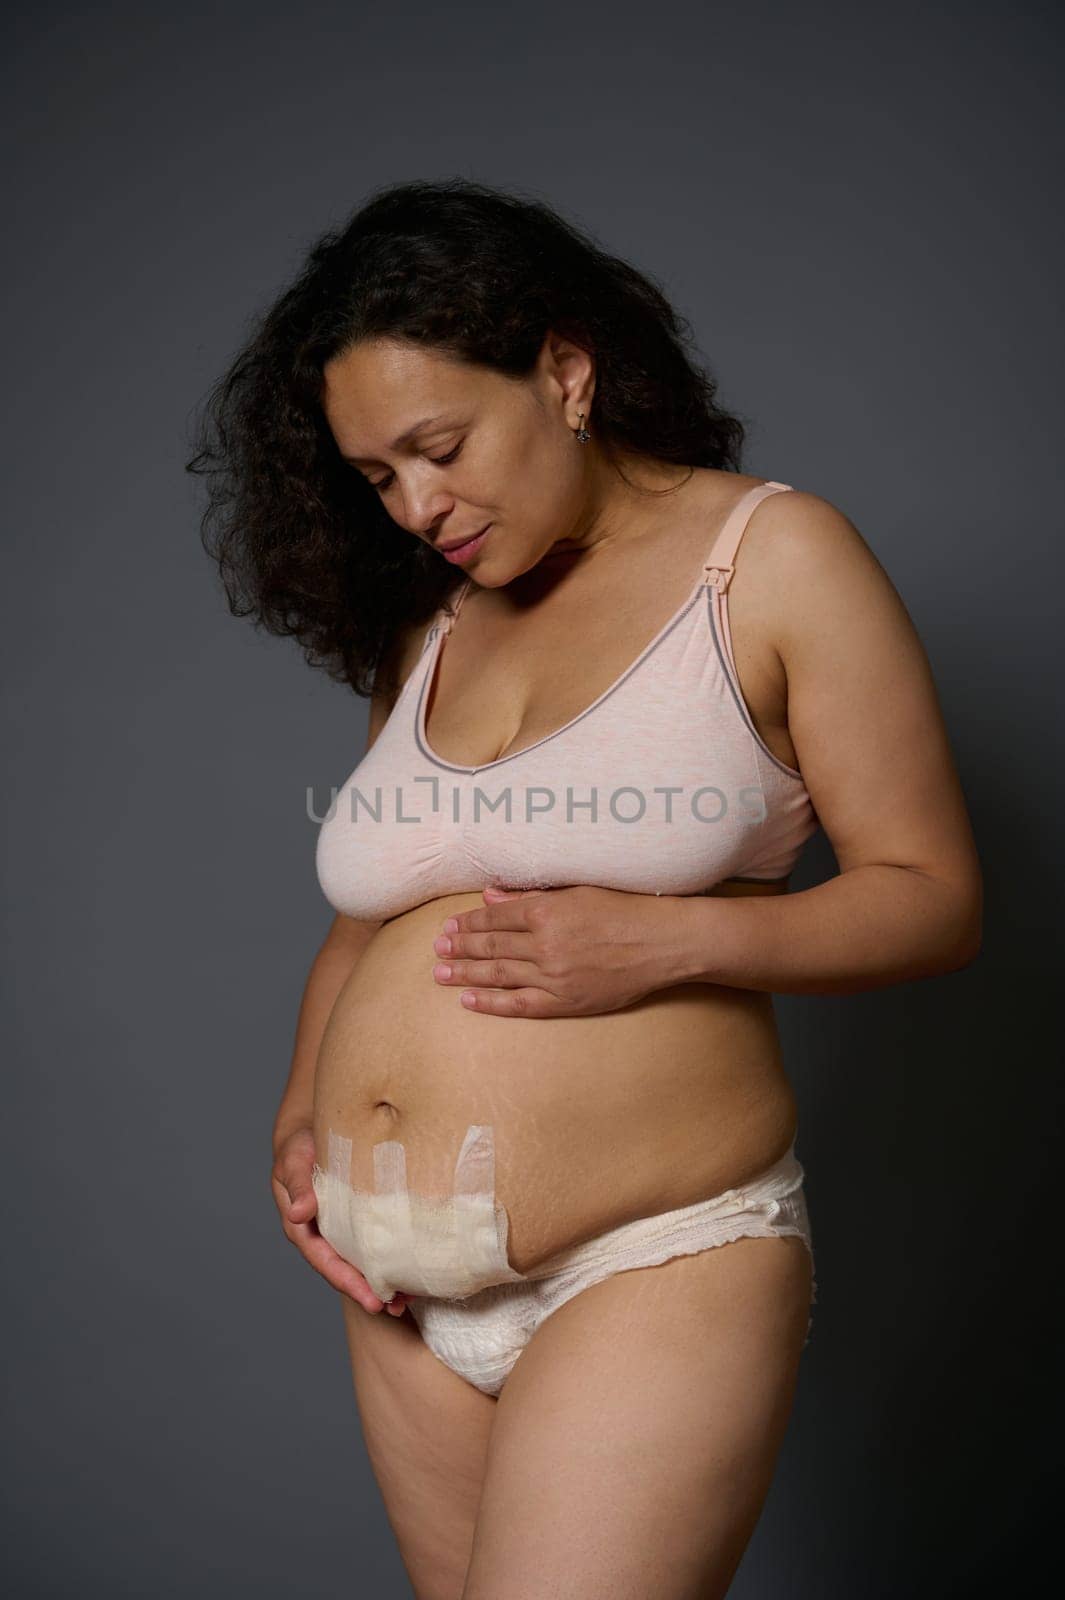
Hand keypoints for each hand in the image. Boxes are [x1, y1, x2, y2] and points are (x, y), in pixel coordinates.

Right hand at [271, 1124, 408, 1316]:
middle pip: (348, 1271)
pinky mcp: (359, 1216)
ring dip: (385, 1279)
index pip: (327, 1263)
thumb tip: (299, 1212)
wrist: (311, 1129)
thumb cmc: (299, 1145)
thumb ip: (298, 1185)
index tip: (372, 1301)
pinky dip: (391, 1253)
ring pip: (364, 1260)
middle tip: (397, 1307)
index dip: (349, 1283)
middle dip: (371, 1291)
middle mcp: (324, 1235)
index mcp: (305, 1229)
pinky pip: (375, 1239)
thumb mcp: (293, 1161)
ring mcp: (342, 1228)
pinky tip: (413, 1264)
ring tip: (411, 1298)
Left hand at [430, 884, 688, 1018]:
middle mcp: (544, 944)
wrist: (661, 943)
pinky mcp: (565, 1002)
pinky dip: (492, 1003)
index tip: (448, 927)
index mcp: (546, 911)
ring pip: (498, 974)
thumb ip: (531, 895)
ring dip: (465, 974)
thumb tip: (491, 894)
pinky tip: (469, 1001)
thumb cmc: (623, 910)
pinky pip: (520, 1004)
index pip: (495, 917)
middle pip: (490, 946)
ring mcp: (553, 976)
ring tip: (440, 974)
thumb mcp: (576, 891)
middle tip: (436, 950)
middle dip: (459, 948)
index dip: (468, 923)